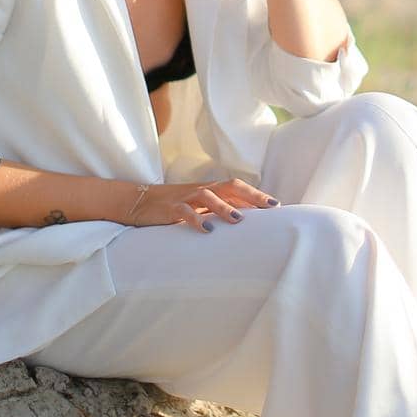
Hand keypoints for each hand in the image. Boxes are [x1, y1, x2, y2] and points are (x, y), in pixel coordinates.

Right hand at [130, 178, 280, 232]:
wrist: (140, 201)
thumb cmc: (175, 207)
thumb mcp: (199, 207)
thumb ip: (219, 210)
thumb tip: (245, 221)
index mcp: (211, 190)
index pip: (238, 188)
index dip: (257, 195)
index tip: (277, 205)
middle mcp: (202, 190)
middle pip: (230, 186)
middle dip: (250, 195)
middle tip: (269, 207)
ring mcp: (186, 197)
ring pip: (208, 196)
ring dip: (224, 207)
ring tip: (239, 220)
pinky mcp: (171, 208)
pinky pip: (185, 211)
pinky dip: (196, 220)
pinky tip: (206, 230)